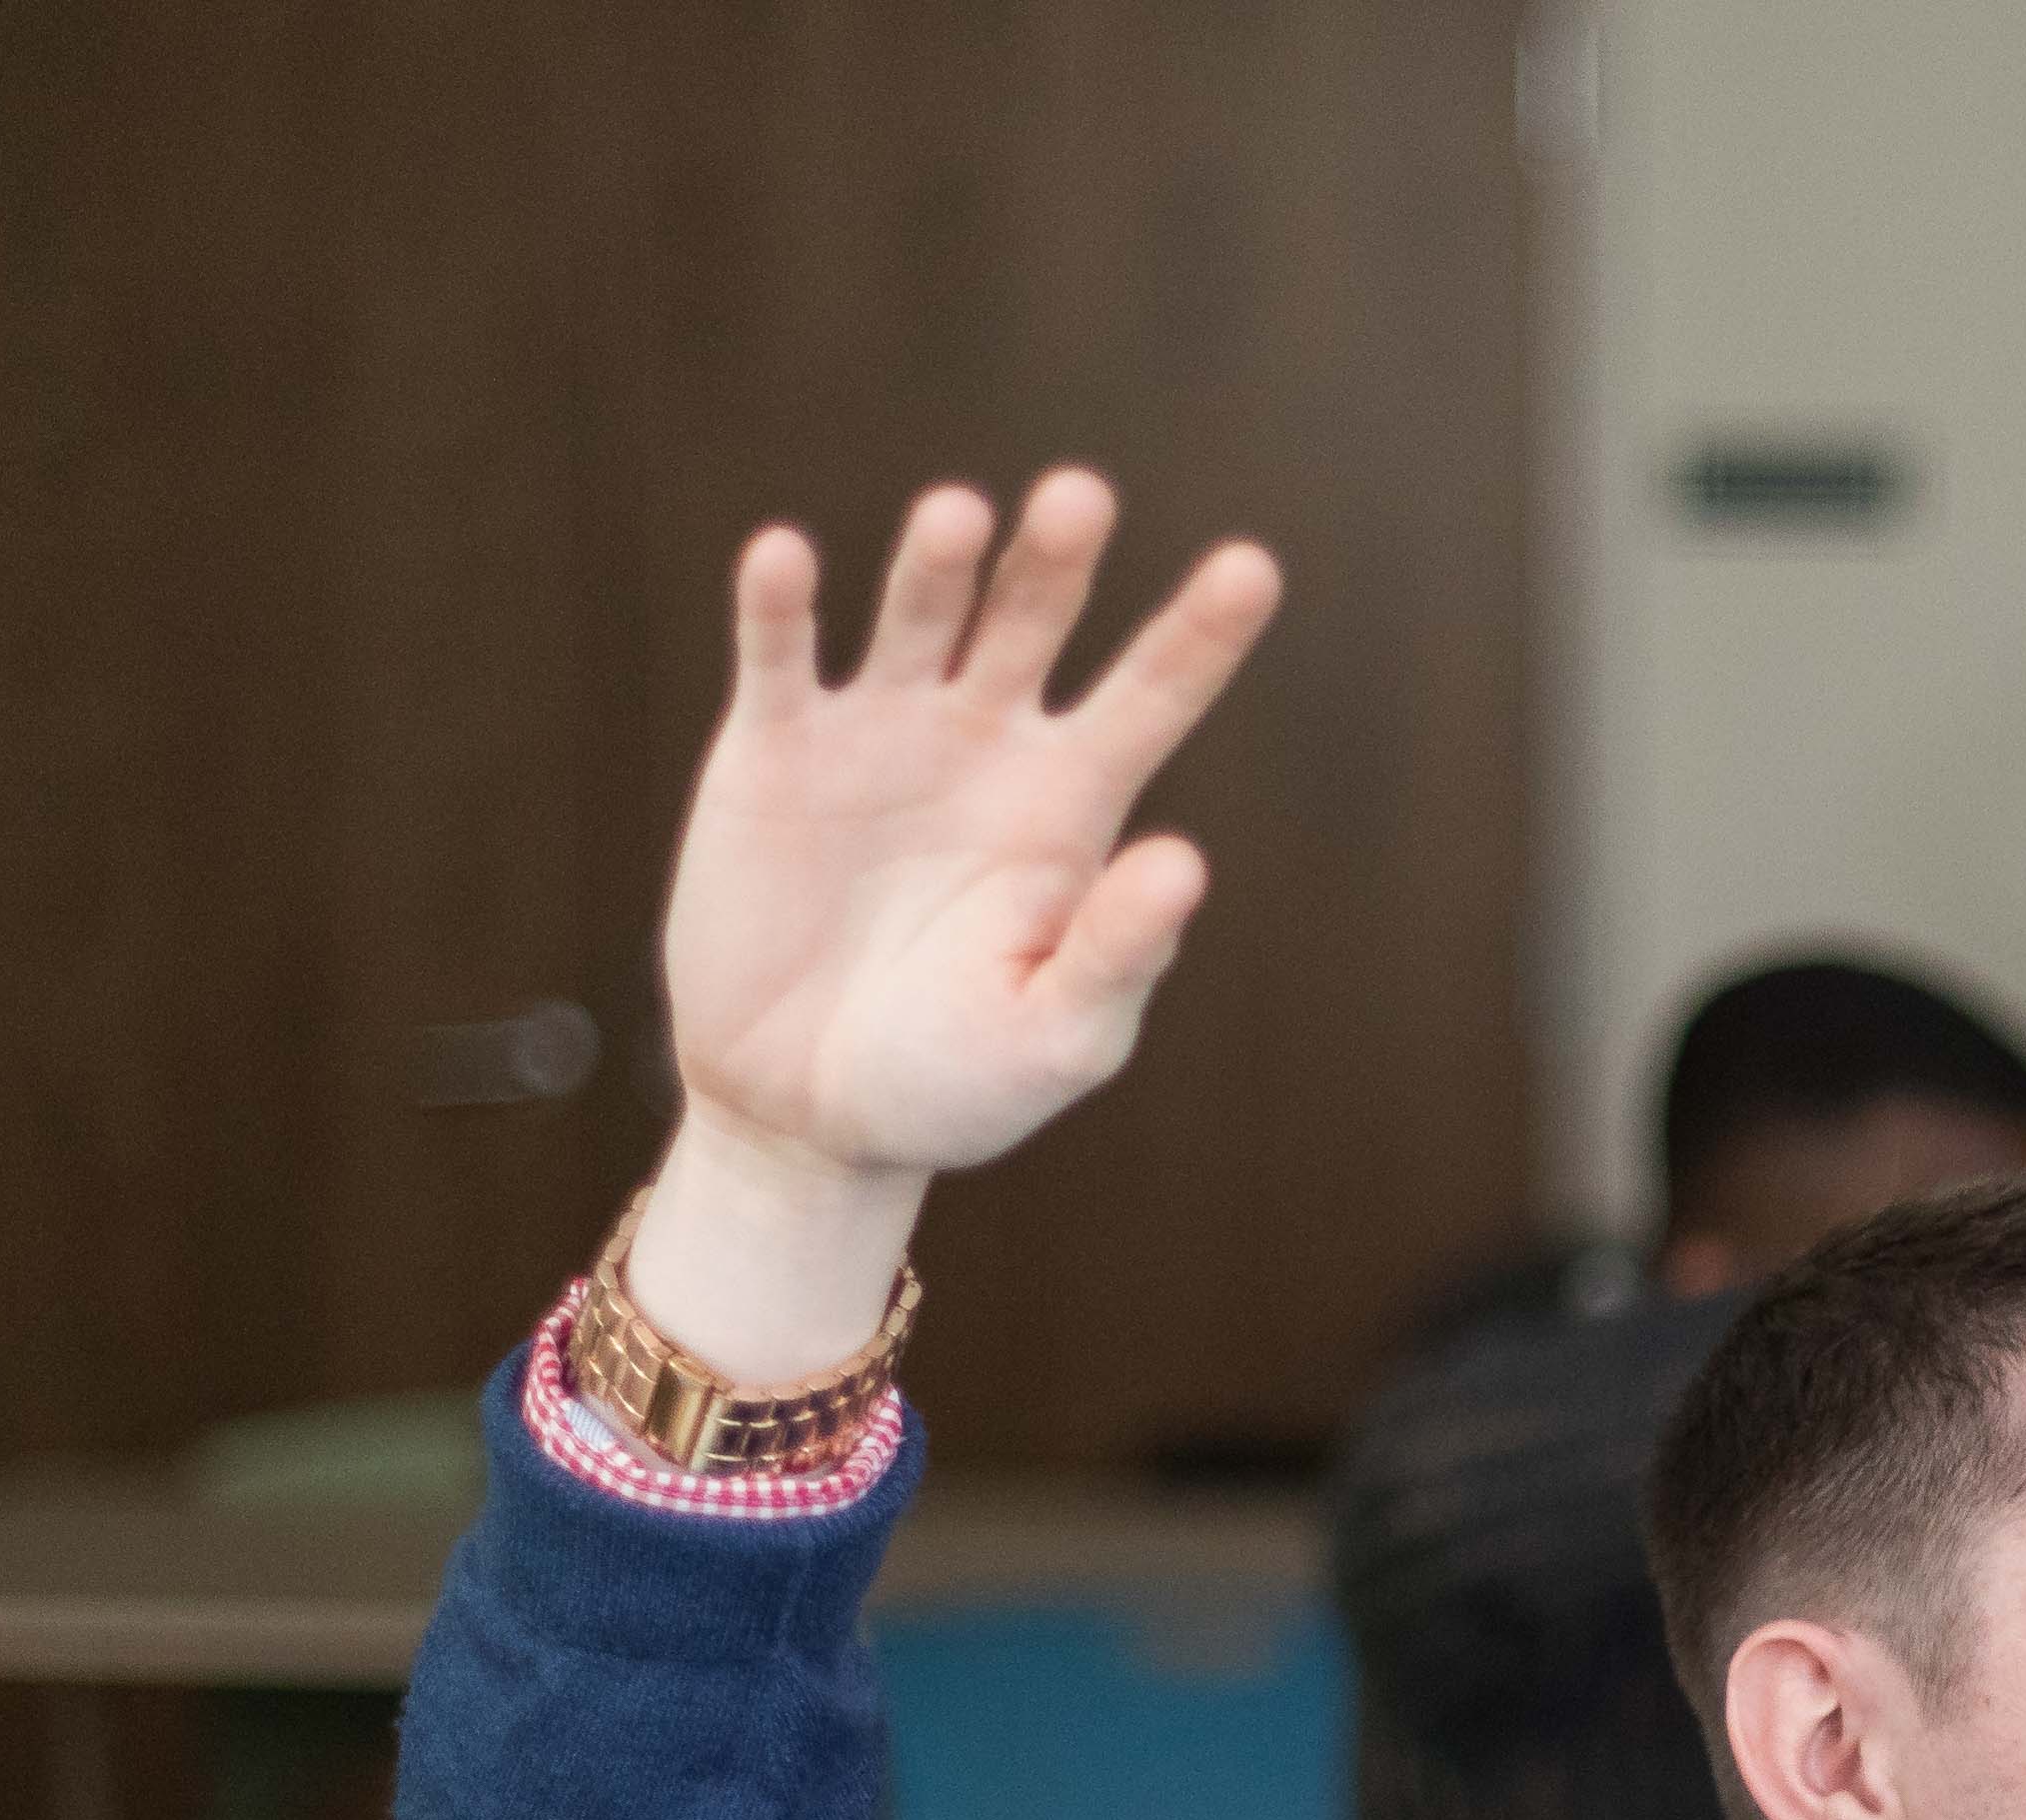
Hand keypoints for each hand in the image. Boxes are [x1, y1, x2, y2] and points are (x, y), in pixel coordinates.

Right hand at [625, 472, 1280, 1378]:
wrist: (807, 1115)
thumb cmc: (954, 1081)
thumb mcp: (1054, 1037)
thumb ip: (1119, 955)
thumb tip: (1184, 863)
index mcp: (1073, 805)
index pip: (1152, 698)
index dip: (1200, 634)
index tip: (1251, 568)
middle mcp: (986, 743)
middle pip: (1033, 621)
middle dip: (1056, 559)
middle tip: (1082, 497)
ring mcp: (880, 734)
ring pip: (919, 617)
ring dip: (938, 563)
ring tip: (959, 518)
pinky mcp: (773, 752)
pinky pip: (779, 661)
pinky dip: (781, 608)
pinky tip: (785, 560)